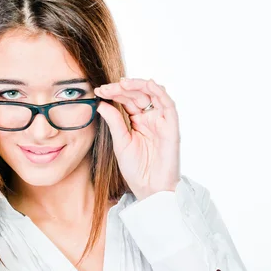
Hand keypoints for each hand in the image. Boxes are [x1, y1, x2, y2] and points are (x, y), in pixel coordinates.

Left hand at [93, 77, 180, 200]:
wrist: (150, 188)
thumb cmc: (136, 169)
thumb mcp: (120, 142)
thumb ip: (114, 121)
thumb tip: (101, 103)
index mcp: (137, 121)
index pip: (126, 100)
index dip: (114, 93)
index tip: (99, 91)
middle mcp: (150, 118)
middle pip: (138, 95)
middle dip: (122, 88)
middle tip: (106, 88)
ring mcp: (161, 121)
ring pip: (153, 95)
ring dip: (139, 85)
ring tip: (122, 83)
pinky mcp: (172, 127)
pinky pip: (168, 105)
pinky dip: (160, 92)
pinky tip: (148, 84)